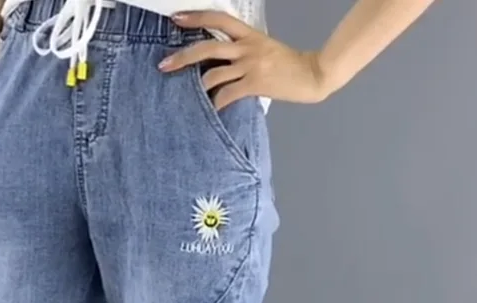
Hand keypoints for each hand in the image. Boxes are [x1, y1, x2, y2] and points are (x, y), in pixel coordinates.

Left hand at [159, 11, 330, 108]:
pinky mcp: (254, 84)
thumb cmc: (288, 65)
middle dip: (182, 57)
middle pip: (207, 47)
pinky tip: (209, 111)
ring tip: (184, 95)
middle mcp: (247, 47)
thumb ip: (243, 52)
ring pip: (213, 73)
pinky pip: (226, 95)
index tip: (176, 19)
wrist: (311, 75)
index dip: (196, 18)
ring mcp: (250, 65)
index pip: (218, 19)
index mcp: (249, 35)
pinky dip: (215, 104)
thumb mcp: (264, 49)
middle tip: (164, 64)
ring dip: (196, 86)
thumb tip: (219, 64)